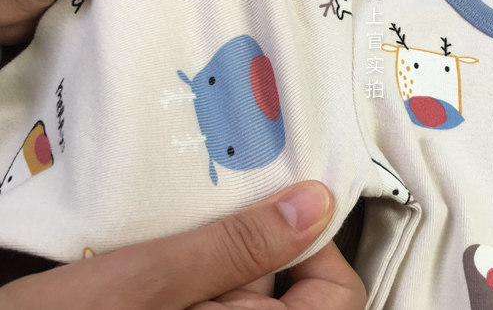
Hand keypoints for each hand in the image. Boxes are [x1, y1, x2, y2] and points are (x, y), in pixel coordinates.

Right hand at [0, 181, 365, 308]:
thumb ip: (235, 248)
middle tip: (210, 210)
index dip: (316, 247)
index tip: (281, 206)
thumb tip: (315, 204)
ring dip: (214, 252)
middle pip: (287, 287)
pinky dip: (194, 270)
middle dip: (251, 246)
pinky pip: (209, 294)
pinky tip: (159, 251)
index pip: (338, 296)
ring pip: (242, 287)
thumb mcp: (146, 284)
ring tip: (177, 227)